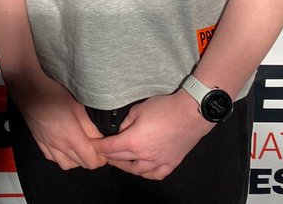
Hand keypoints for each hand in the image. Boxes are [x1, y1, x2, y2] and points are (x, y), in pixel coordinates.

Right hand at [10, 75, 105, 169]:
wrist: (28, 86)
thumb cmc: (53, 91)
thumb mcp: (78, 106)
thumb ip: (90, 126)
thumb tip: (100, 138)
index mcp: (71, 136)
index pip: (91, 161)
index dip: (101, 159)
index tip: (105, 150)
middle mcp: (59, 144)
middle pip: (81, 164)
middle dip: (92, 159)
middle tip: (97, 148)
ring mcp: (47, 143)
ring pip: (66, 164)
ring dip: (77, 160)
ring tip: (81, 149)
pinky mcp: (39, 140)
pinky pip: (52, 157)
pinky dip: (61, 157)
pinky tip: (64, 148)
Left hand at [93, 91, 211, 179]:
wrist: (190, 113)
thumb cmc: (164, 108)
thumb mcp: (138, 110)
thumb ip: (126, 123)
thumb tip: (121, 131)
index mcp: (133, 141)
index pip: (109, 148)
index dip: (98, 147)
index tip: (92, 145)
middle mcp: (144, 156)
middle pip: (120, 160)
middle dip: (108, 156)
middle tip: (102, 152)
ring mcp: (158, 162)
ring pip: (136, 171)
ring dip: (125, 166)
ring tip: (119, 161)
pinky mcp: (171, 163)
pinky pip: (155, 174)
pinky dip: (146, 173)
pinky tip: (142, 169)